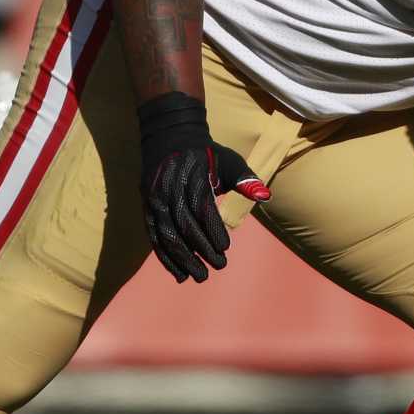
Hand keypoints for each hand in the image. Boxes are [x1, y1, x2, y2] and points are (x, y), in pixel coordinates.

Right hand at [136, 92, 271, 282]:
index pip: (201, 208)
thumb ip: (246, 180)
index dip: (212, 230)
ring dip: (182, 259)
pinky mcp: (147, 207)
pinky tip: (179, 274)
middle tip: (219, 266)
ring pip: (166, 234)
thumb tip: (266, 196)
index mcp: (192, 176)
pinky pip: (154, 236)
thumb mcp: (228, 160)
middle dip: (200, 249)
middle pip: (184, 225)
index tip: (225, 248)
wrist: (169, 137)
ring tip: (199, 276)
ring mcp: (155, 199)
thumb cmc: (207, 154)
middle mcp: (170, 188)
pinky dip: (165, 257)